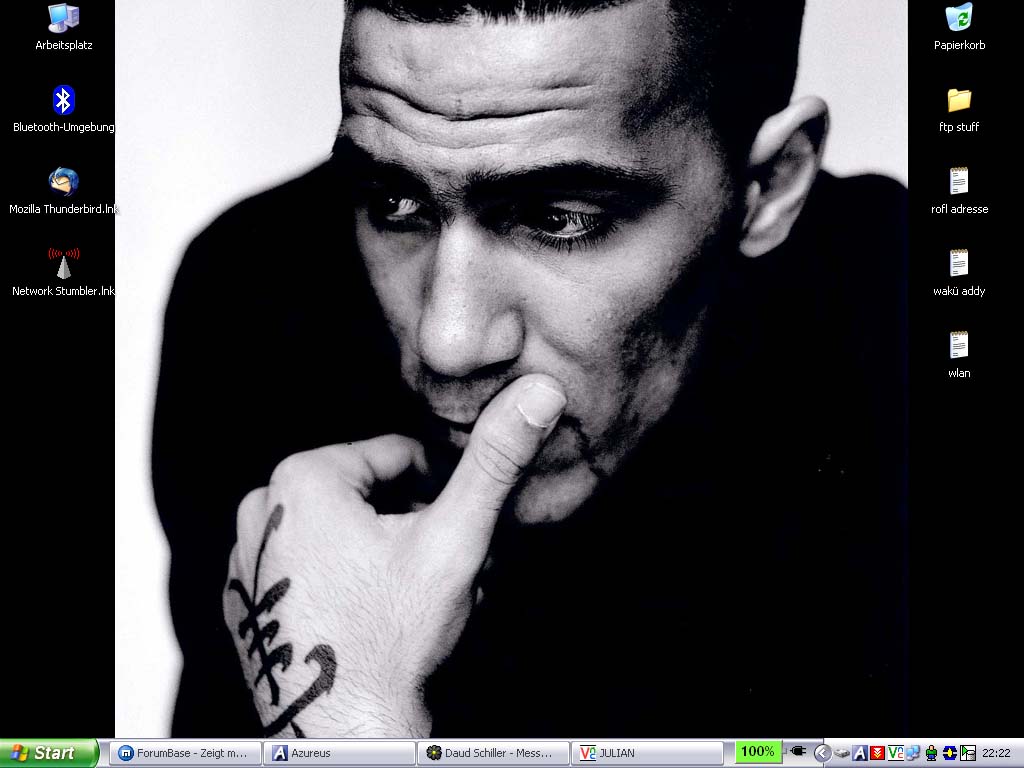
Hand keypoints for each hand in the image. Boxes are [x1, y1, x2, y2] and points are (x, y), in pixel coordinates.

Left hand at [223, 374, 565, 736]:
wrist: (346, 730)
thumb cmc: (392, 637)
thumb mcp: (453, 539)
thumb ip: (495, 461)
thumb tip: (537, 392)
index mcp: (301, 478)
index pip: (397, 456)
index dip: (439, 491)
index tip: (449, 533)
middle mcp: (259, 509)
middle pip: (366, 493)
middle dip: (408, 523)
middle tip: (435, 570)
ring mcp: (244, 558)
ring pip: (337, 528)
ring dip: (377, 550)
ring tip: (405, 595)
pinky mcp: (244, 600)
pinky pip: (304, 564)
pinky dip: (338, 577)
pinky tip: (365, 613)